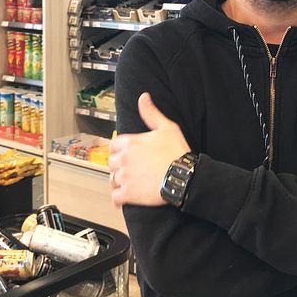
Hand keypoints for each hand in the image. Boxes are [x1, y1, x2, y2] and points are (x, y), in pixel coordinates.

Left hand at [109, 92, 190, 206]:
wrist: (184, 177)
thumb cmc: (176, 153)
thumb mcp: (166, 127)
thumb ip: (151, 113)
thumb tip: (143, 98)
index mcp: (130, 143)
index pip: (114, 145)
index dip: (119, 150)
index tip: (125, 154)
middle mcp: (124, 159)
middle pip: (112, 162)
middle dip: (118, 165)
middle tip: (128, 168)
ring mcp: (125, 177)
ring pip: (112, 179)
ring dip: (118, 180)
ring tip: (126, 182)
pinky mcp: (128, 194)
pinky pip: (115, 197)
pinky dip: (118, 198)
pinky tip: (123, 197)